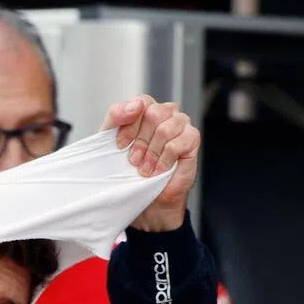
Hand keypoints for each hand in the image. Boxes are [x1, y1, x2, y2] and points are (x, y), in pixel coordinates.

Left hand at [101, 95, 199, 231]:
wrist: (146, 201)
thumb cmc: (130, 171)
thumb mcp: (111, 143)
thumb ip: (115, 118)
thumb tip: (132, 106)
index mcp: (146, 110)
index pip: (140, 102)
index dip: (128, 124)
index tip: (120, 145)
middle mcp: (166, 113)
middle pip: (153, 113)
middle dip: (140, 141)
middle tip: (134, 161)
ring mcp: (181, 124)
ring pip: (165, 128)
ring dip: (151, 152)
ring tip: (145, 169)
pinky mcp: (192, 140)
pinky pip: (177, 143)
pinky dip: (164, 160)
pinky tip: (158, 171)